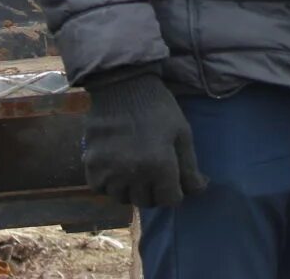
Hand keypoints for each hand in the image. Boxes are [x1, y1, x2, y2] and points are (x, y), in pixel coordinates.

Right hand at [81, 73, 207, 207]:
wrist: (123, 88)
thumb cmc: (159, 109)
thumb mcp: (182, 134)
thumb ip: (189, 166)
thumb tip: (198, 190)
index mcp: (160, 165)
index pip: (170, 200)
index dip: (176, 192)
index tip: (175, 181)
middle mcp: (133, 174)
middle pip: (147, 202)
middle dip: (156, 193)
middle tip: (157, 176)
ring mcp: (109, 172)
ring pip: (123, 198)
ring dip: (133, 190)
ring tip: (137, 172)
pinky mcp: (91, 167)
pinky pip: (101, 188)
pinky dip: (110, 184)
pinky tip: (118, 169)